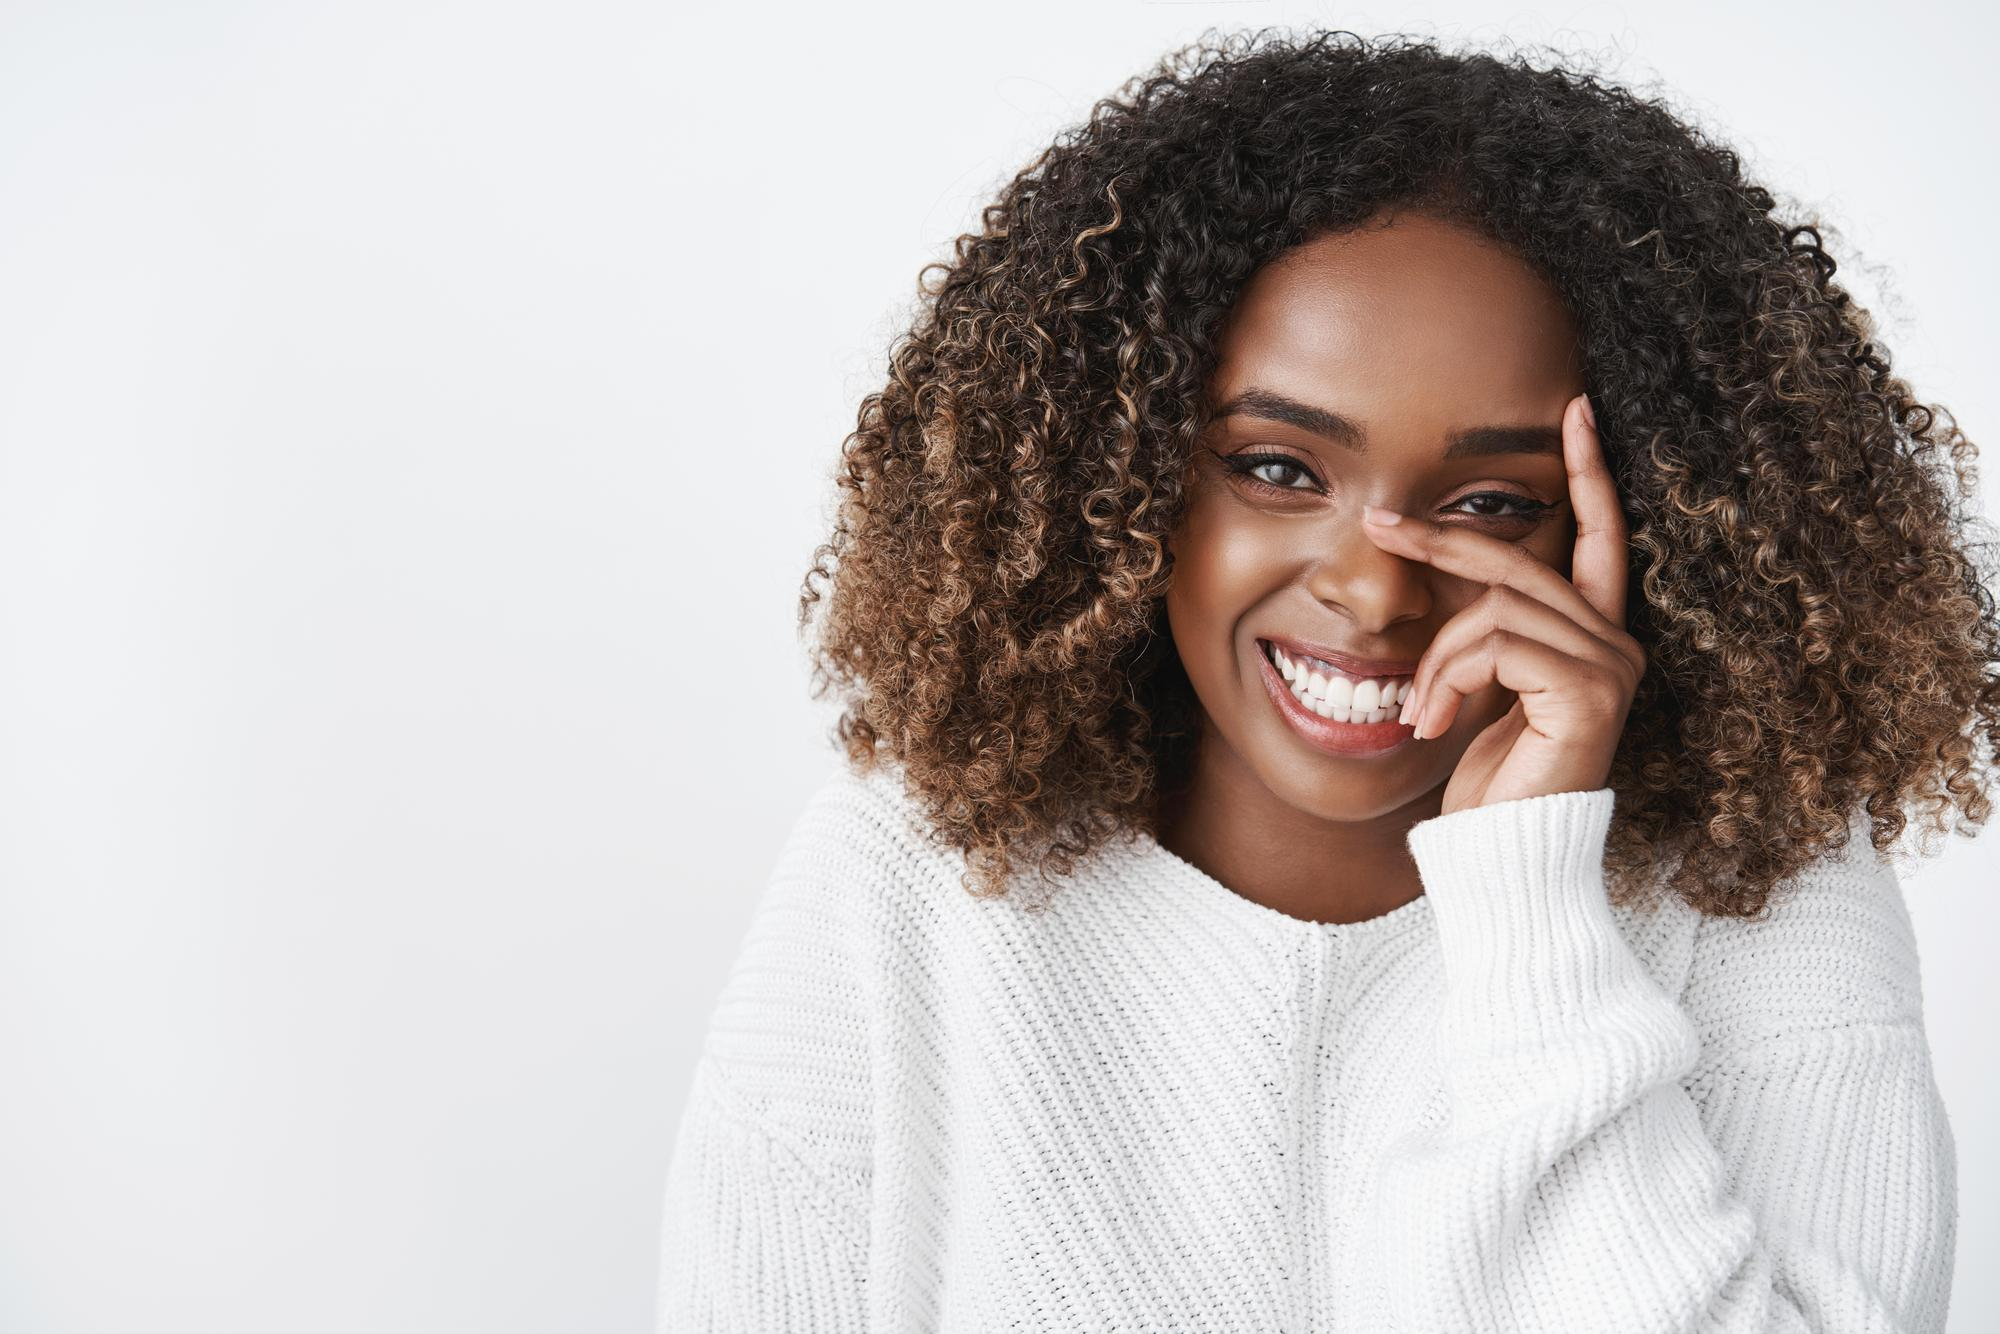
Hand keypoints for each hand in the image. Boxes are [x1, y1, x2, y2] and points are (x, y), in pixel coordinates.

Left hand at [1360, 393, 1643, 814]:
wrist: (1504, 856)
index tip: (1576, 409)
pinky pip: (1495, 644)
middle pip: (1520, 559)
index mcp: (1592, 637)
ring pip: (1495, 606)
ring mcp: (1610, 667)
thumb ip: (1484, 632)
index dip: (1589, 472)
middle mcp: (1615, 644)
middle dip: (1442, 537)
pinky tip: (1435, 726)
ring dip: (1436, 656)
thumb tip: (1441, 569)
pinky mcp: (1590, 693)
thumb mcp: (1480, 688)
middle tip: (1378, 522)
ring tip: (1418, 711)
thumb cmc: (1488, 783)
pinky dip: (1448, 678)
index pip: (1600, 536)